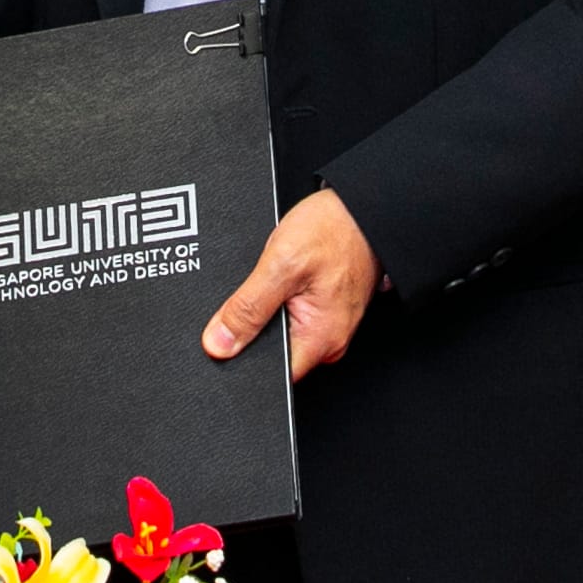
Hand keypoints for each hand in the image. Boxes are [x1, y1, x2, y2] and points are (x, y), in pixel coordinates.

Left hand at [202, 188, 378, 379]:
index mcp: (319, 340)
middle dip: (255, 328)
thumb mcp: (280, 265)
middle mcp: (329, 340)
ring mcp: (331, 325)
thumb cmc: (334, 230)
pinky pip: (295, 315)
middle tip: (263, 290)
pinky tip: (286, 277)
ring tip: (280, 278)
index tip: (230, 333)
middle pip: (274, 353)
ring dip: (270, 309)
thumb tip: (219, 344)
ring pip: (282, 331)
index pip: (269, 374)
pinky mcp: (328, 309)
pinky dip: (282, 298)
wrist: (363, 208)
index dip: (242, 357)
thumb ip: (248, 308)